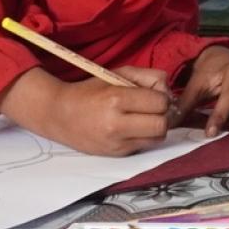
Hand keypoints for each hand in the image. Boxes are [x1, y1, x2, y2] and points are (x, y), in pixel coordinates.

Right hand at [47, 66, 174, 156]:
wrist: (60, 115)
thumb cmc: (90, 91)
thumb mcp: (116, 74)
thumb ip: (146, 76)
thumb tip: (167, 88)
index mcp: (116, 99)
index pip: (160, 102)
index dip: (162, 97)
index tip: (153, 94)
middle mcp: (116, 124)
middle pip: (162, 124)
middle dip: (163, 114)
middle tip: (153, 108)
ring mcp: (117, 143)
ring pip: (157, 139)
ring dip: (156, 128)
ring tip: (144, 118)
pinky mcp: (117, 155)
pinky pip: (144, 146)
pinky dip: (145, 137)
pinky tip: (133, 128)